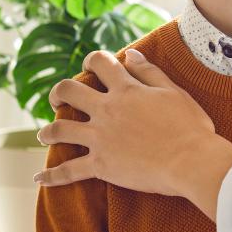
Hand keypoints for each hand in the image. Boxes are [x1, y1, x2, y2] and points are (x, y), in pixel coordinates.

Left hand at [34, 49, 231, 218]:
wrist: (192, 162)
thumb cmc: (189, 127)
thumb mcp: (173, 91)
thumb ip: (148, 72)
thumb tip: (130, 53)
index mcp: (126, 90)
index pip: (100, 63)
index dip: (91, 60)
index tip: (88, 67)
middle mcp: (107, 111)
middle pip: (68, 92)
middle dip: (58, 93)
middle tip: (58, 100)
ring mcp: (100, 139)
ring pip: (60, 130)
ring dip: (48, 132)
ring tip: (44, 135)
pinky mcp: (100, 166)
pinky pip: (68, 171)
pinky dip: (52, 176)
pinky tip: (40, 178)